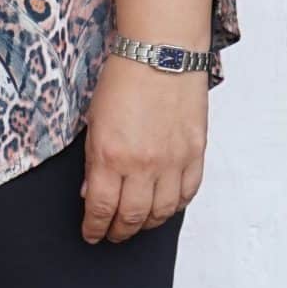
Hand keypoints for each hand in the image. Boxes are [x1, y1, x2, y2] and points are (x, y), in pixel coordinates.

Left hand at [81, 55, 207, 244]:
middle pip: (131, 217)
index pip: (101, 208)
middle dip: (118, 232)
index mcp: (110, 156)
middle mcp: (143, 165)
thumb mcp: (94, 122)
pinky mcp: (195, 153)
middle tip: (112, 235)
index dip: (95, 228)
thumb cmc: (123, 80)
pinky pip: (188, 193)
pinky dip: (175, 206)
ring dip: (147, 224)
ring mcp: (173, 161)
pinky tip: (165, 207)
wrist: (161, 53)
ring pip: (162, 212)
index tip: (91, 234)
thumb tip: (91, 194)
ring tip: (137, 225)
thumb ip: (93, 161)